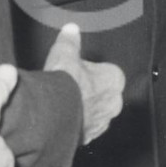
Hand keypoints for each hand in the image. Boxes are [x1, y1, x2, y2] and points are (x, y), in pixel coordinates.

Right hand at [44, 22, 124, 145]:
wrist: (51, 114)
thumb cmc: (63, 84)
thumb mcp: (65, 52)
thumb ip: (70, 40)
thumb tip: (71, 29)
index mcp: (114, 79)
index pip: (107, 73)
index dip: (90, 72)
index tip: (78, 72)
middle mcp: (114, 103)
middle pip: (103, 94)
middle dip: (89, 92)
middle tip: (70, 88)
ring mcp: (102, 122)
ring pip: (95, 114)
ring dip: (83, 110)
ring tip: (64, 104)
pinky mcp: (89, 137)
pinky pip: (85, 129)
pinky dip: (76, 125)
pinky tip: (62, 119)